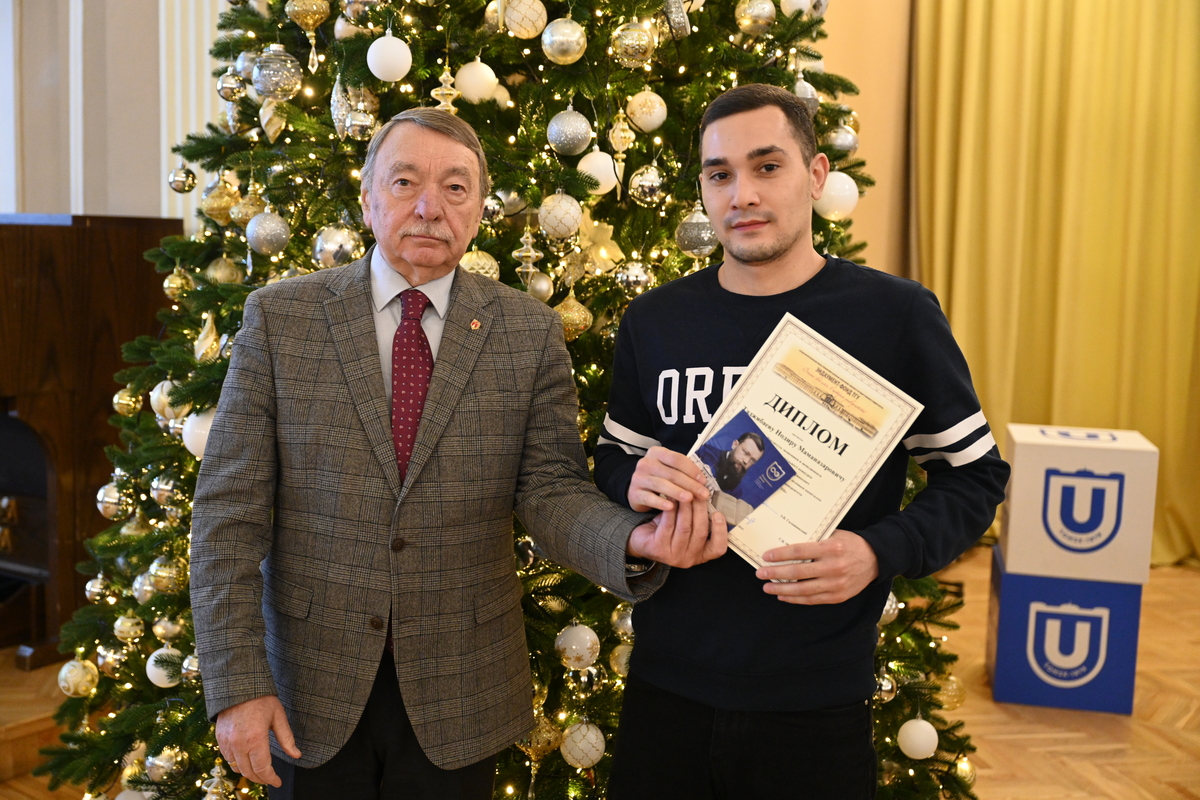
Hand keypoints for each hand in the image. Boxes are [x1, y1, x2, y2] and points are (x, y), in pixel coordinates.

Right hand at [215, 695, 301, 787]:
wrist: (238, 685)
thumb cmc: (261, 699)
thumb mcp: (278, 716)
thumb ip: (287, 738)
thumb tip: (297, 755)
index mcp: (255, 739)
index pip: (263, 769)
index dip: (271, 779)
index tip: (278, 782)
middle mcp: (238, 744)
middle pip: (248, 772)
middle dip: (261, 778)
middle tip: (270, 778)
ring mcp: (227, 742)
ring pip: (236, 767)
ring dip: (248, 772)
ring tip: (259, 771)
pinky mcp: (219, 738)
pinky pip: (227, 758)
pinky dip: (237, 763)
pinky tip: (246, 760)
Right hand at [627, 446, 709, 512]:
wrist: (636, 490)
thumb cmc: (659, 478)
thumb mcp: (668, 469)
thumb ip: (682, 471)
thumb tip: (704, 481)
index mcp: (657, 453)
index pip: (677, 459)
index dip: (692, 470)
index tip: (703, 481)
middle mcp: (646, 463)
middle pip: (671, 473)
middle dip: (690, 484)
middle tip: (703, 494)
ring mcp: (638, 478)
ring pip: (661, 485)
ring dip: (677, 492)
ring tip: (690, 499)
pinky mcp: (634, 493)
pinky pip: (649, 498)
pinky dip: (660, 502)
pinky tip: (671, 507)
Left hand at [627, 494, 727, 567]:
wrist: (643, 540)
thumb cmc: (669, 531)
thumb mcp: (688, 528)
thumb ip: (698, 518)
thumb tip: (707, 497)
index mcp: (701, 554)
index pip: (718, 548)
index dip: (721, 531)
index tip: (719, 513)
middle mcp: (689, 558)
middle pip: (700, 532)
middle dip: (700, 510)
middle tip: (699, 493)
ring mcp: (674, 556)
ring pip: (684, 527)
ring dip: (686, 507)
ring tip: (685, 492)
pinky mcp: (659, 549)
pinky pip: (668, 524)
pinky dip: (671, 510)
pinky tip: (671, 498)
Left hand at [755, 529, 878, 604]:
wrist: (875, 559)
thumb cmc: (850, 544)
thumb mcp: (834, 534)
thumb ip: (814, 539)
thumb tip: (786, 542)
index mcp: (831, 548)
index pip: (799, 552)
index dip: (780, 555)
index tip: (765, 556)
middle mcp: (834, 567)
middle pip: (798, 573)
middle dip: (775, 574)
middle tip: (760, 573)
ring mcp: (836, 584)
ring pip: (803, 590)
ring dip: (782, 589)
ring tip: (767, 587)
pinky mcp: (838, 597)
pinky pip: (812, 600)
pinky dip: (795, 599)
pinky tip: (783, 595)